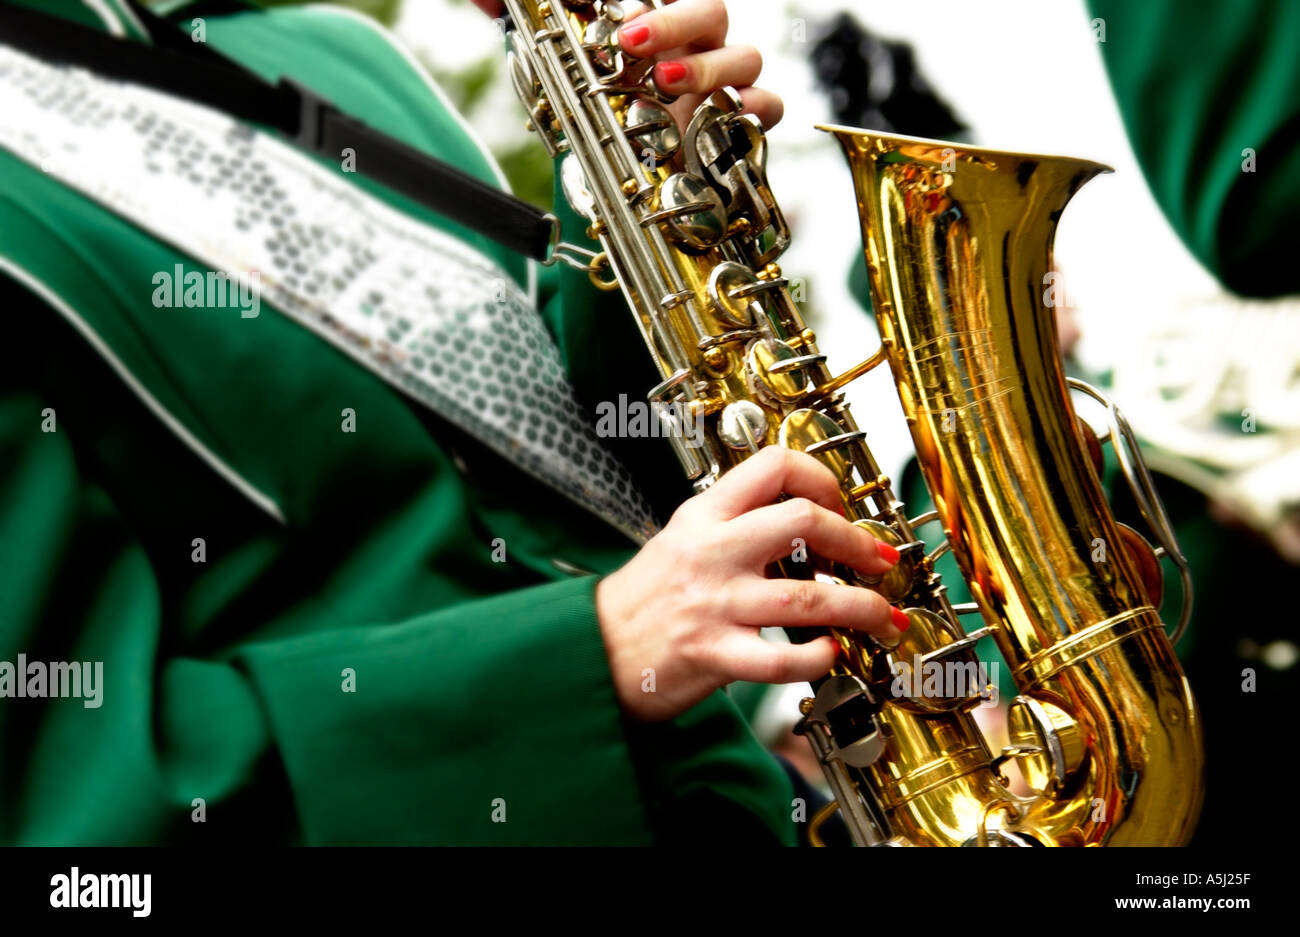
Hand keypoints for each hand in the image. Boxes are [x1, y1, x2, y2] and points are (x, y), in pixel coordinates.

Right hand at [595, 447, 906, 721]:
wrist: (593, 650)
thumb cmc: (644, 598)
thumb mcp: (682, 537)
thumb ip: (736, 523)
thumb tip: (808, 518)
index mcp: (705, 515)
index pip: (774, 466)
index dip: (822, 479)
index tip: (842, 504)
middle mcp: (712, 552)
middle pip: (803, 521)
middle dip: (858, 541)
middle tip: (880, 560)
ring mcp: (714, 603)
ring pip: (808, 597)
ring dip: (861, 608)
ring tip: (882, 616)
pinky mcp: (713, 654)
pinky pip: (781, 658)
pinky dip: (818, 658)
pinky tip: (831, 654)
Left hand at [617, 0, 783, 130]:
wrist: (645, 176)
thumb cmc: (627, 124)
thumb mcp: (608, 85)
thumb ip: (608, 54)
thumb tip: (609, 31)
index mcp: (671, 31)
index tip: (638, 7)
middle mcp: (706, 49)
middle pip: (714, 12)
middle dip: (671, 24)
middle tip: (630, 41)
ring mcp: (731, 83)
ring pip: (746, 57)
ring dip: (704, 68)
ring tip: (664, 83)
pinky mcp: (747, 122)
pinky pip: (770, 105)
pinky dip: (752, 107)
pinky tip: (721, 116)